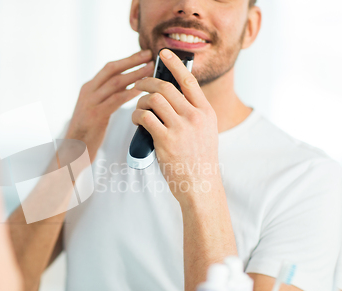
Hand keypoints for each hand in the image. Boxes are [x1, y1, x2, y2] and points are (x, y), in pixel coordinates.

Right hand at [66, 50, 153, 160]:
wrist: (73, 151)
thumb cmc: (88, 132)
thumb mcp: (95, 109)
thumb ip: (107, 96)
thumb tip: (127, 85)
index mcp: (88, 88)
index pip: (109, 68)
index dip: (127, 59)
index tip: (143, 54)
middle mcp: (88, 92)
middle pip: (112, 70)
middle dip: (132, 61)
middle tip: (149, 54)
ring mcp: (91, 103)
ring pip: (115, 82)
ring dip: (135, 75)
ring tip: (150, 70)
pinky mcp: (96, 115)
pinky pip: (116, 100)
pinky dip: (130, 93)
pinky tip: (141, 90)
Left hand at [132, 49, 220, 202]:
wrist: (200, 185)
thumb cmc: (199, 159)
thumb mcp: (206, 131)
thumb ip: (194, 113)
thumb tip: (176, 95)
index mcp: (206, 112)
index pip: (188, 80)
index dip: (174, 64)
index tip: (163, 54)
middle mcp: (194, 116)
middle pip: (166, 87)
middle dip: (147, 82)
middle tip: (138, 84)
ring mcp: (180, 128)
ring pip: (153, 100)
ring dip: (140, 100)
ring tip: (137, 107)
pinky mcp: (165, 140)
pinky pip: (145, 118)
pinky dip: (136, 115)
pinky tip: (135, 119)